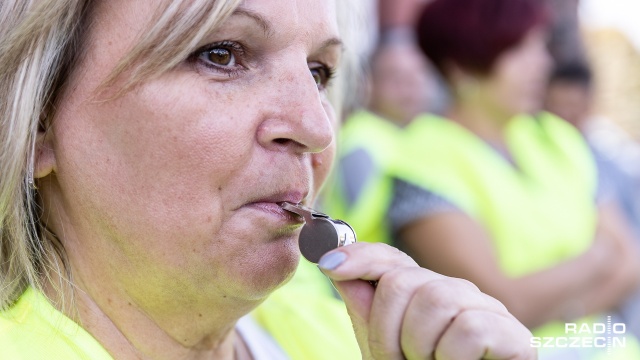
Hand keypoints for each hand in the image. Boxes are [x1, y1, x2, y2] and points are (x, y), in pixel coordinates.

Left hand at [318, 243, 535, 359]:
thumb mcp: (386, 350)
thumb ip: (367, 311)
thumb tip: (336, 263)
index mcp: (424, 293)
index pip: (391, 260)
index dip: (361, 257)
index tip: (329, 266)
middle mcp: (455, 292)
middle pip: (404, 280)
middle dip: (387, 331)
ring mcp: (486, 309)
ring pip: (435, 299)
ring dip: (419, 347)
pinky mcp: (513, 333)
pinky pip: (468, 328)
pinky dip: (451, 358)